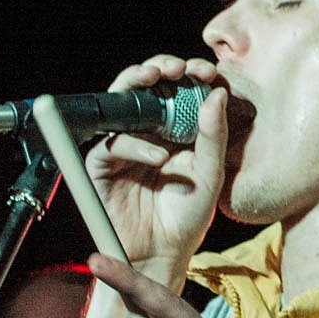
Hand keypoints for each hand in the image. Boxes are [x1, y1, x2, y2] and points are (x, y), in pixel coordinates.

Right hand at [84, 55, 226, 277]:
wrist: (164, 251)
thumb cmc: (189, 214)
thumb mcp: (210, 173)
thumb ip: (214, 136)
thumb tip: (217, 93)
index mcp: (177, 128)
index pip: (180, 89)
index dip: (191, 73)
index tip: (208, 70)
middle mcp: (148, 130)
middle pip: (147, 86)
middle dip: (160, 68)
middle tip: (177, 66)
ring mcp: (124, 144)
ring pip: (121, 102)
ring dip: (137, 84)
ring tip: (158, 78)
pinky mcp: (101, 164)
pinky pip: (113, 144)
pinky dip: (135, 145)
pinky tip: (158, 156)